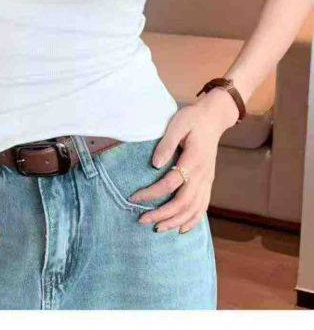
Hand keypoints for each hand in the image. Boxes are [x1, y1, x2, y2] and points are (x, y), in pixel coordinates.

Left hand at [127, 88, 238, 232]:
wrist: (214, 118)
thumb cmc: (192, 119)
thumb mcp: (177, 124)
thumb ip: (166, 144)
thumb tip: (154, 164)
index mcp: (194, 160)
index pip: (170, 183)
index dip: (152, 193)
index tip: (134, 198)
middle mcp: (203, 174)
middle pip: (183, 202)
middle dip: (162, 214)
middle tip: (141, 220)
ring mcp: (208, 180)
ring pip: (194, 209)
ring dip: (175, 221)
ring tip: (157, 228)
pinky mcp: (209, 182)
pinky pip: (203, 206)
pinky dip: (192, 220)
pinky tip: (181, 229)